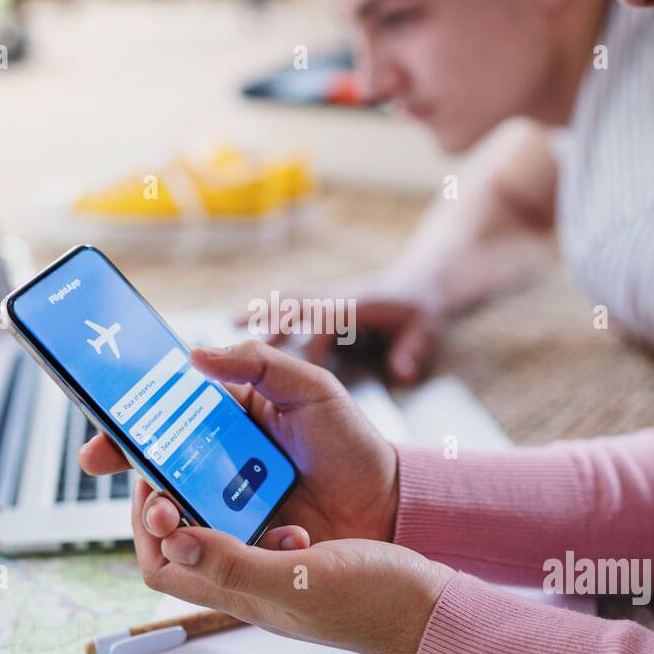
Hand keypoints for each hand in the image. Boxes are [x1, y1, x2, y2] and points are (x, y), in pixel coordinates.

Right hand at [79, 339, 399, 542]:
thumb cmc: (350, 441)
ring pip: (178, 521)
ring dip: (171, 526)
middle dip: (142, 493)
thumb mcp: (310, 388)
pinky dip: (221, 551)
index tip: (97, 454)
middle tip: (153, 502)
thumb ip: (257, 362)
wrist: (390, 503)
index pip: (156, 427)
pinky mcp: (246, 548)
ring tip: (180, 522)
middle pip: (156, 479)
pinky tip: (271, 536)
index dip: (120, 439)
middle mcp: (216, 466)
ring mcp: (229, 510)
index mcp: (222, 422)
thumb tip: (193, 354)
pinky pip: (216, 554)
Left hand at [127, 474, 455, 653]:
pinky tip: (278, 484)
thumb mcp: (299, 579)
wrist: (430, 607)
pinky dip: (261, 497)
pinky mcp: (300, 551)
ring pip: (221, 526)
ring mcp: (274, 567)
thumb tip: (174, 538)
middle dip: (177, 498)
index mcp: (239, 595)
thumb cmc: (373, 602)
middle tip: (183, 455)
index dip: (147, 523)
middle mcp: (248, 582)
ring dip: (218, 493)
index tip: (154, 478)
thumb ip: (234, 563)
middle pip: (185, 541)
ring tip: (226, 460)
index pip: (162, 563)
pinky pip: (262, 519)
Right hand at [237, 276, 442, 384]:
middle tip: (237, 331)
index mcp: (357, 306)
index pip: (328, 321)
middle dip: (270, 318)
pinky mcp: (321, 301)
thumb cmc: (419, 307)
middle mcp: (336, 298)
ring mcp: (326, 297)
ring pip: (287, 303)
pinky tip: (242, 324)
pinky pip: (288, 305)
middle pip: (297, 305)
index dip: (314, 343)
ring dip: (261, 312)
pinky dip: (266, 313)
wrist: (421, 282)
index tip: (302, 368)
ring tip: (230, 324)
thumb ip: (411, 350)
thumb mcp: (423, 328)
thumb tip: (401, 371)